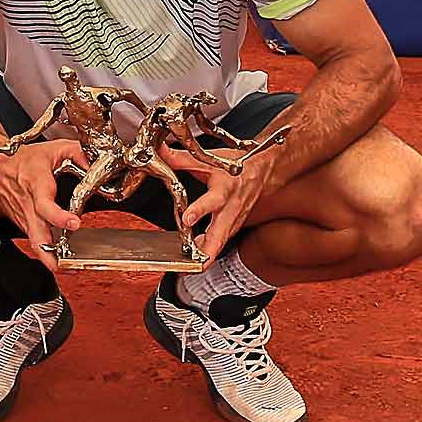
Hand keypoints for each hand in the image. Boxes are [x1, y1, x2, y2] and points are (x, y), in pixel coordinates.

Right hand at [0, 140, 86, 267]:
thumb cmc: (23, 159)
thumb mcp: (53, 148)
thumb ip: (78, 153)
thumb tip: (94, 164)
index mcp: (37, 184)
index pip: (45, 204)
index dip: (59, 216)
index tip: (75, 223)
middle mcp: (28, 204)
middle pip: (35, 233)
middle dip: (46, 252)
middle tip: (60, 266)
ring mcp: (23, 216)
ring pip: (33, 240)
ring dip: (45, 255)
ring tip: (60, 267)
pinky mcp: (22, 222)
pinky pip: (33, 237)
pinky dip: (43, 248)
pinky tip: (55, 255)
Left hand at [158, 142, 274, 261]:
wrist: (262, 171)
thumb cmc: (236, 166)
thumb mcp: (208, 159)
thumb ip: (181, 158)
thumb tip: (159, 151)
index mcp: (224, 189)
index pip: (212, 201)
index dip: (199, 210)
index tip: (186, 219)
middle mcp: (231, 208)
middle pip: (220, 235)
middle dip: (207, 253)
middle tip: (192, 267)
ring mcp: (233, 220)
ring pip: (220, 243)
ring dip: (206, 257)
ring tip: (186, 269)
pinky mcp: (233, 227)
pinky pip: (220, 242)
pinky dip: (208, 252)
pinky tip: (195, 258)